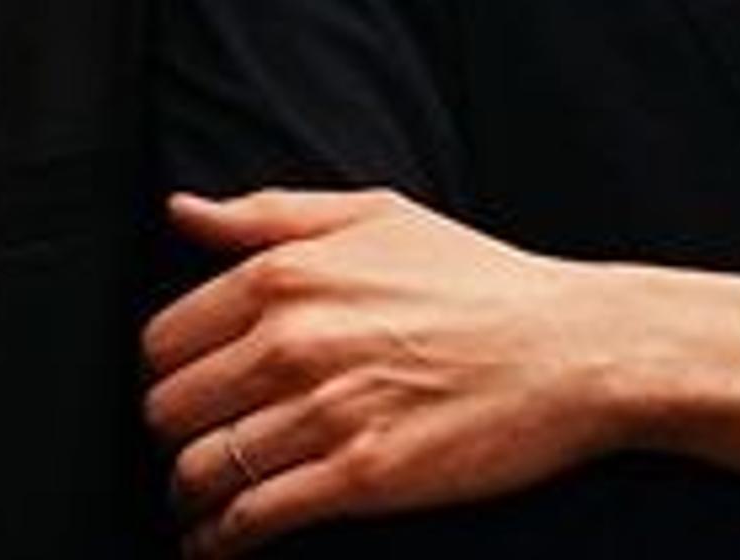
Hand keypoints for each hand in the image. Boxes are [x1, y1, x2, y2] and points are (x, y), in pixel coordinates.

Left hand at [139, 189, 639, 553]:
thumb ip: (265, 215)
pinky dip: (220, 539)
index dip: (165, 372)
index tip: (181, 388)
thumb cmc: (479, 280)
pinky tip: (214, 544)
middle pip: (169, 407)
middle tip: (189, 444)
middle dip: (171, 432)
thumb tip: (181, 212)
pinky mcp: (360, 478)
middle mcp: (290, 342)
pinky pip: (253, 517)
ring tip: (195, 501)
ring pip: (203, 466)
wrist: (576, 350)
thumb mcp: (371, 216)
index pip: (163, 339)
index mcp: (283, 275)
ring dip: (189, 491)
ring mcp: (324, 413)